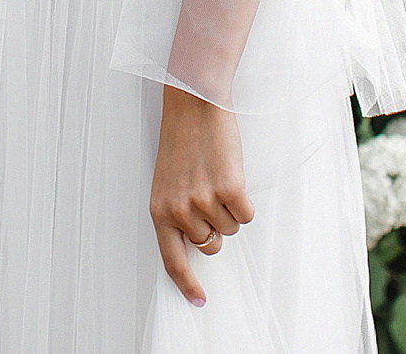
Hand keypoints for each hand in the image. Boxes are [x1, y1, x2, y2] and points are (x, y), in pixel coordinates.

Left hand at [151, 82, 251, 307]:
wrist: (194, 104)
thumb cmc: (182, 142)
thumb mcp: (168, 184)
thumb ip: (177, 215)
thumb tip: (199, 244)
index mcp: (159, 211)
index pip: (172, 260)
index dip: (186, 284)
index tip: (199, 301)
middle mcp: (179, 211)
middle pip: (210, 245)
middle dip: (215, 227)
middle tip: (209, 195)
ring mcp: (204, 201)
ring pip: (230, 229)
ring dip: (229, 209)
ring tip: (216, 178)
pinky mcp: (229, 190)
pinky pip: (246, 215)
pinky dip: (244, 201)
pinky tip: (230, 175)